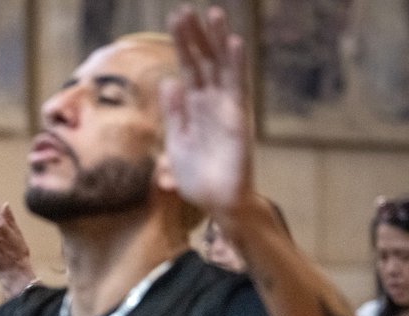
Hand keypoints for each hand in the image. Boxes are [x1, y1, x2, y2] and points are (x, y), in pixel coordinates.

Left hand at [160, 7, 251, 217]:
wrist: (217, 203)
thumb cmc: (199, 176)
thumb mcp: (177, 141)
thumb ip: (174, 112)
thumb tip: (170, 81)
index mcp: (195, 107)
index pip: (188, 67)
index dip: (183, 44)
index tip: (175, 18)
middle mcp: (213, 102)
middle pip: (204, 61)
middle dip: (195, 36)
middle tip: (186, 9)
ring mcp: (227, 108)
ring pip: (222, 67)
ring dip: (219, 41)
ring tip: (214, 13)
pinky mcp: (239, 119)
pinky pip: (238, 87)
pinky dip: (236, 65)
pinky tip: (234, 43)